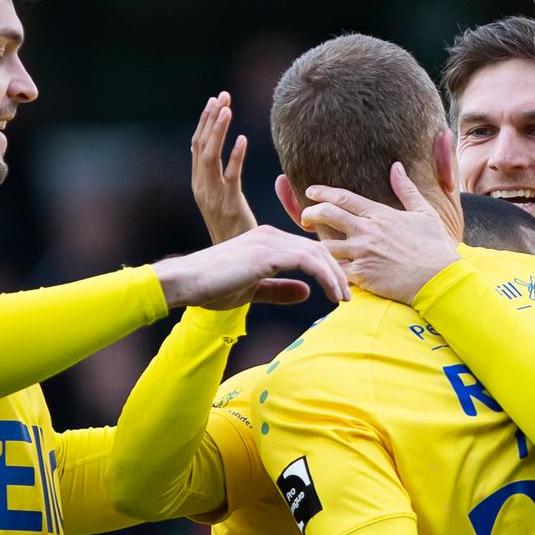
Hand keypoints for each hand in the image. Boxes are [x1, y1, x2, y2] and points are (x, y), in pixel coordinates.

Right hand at [153, 226, 348, 310]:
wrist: (185, 282)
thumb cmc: (211, 287)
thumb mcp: (252, 291)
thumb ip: (279, 290)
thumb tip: (307, 293)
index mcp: (267, 240)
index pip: (308, 250)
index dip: (328, 268)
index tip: (340, 290)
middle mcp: (270, 235)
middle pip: (317, 249)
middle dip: (338, 272)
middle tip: (350, 295)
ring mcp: (268, 241)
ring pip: (317, 254)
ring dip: (335, 277)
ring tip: (345, 299)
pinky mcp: (266, 253)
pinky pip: (307, 261)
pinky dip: (325, 277)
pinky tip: (333, 294)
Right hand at [190, 91, 258, 243]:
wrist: (228, 274)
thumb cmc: (232, 239)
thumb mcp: (224, 206)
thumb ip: (225, 182)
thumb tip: (231, 158)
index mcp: (200, 186)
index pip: (198, 147)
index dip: (205, 123)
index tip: (215, 101)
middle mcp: (202, 188)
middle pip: (201, 146)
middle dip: (210, 119)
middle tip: (221, 95)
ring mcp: (213, 197)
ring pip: (210, 156)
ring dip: (218, 130)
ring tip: (226, 107)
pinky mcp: (229, 207)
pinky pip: (231, 177)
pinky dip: (235, 157)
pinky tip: (243, 140)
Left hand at [301, 162, 460, 303]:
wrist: (439, 278)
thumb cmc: (435, 246)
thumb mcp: (425, 213)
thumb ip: (407, 190)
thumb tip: (396, 167)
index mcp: (379, 215)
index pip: (343, 198)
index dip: (323, 193)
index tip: (311, 192)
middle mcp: (366, 232)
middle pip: (327, 216)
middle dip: (310, 213)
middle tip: (306, 217)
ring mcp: (362, 254)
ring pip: (326, 246)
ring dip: (318, 245)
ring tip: (316, 246)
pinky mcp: (362, 277)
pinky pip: (335, 271)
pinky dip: (329, 269)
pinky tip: (326, 269)